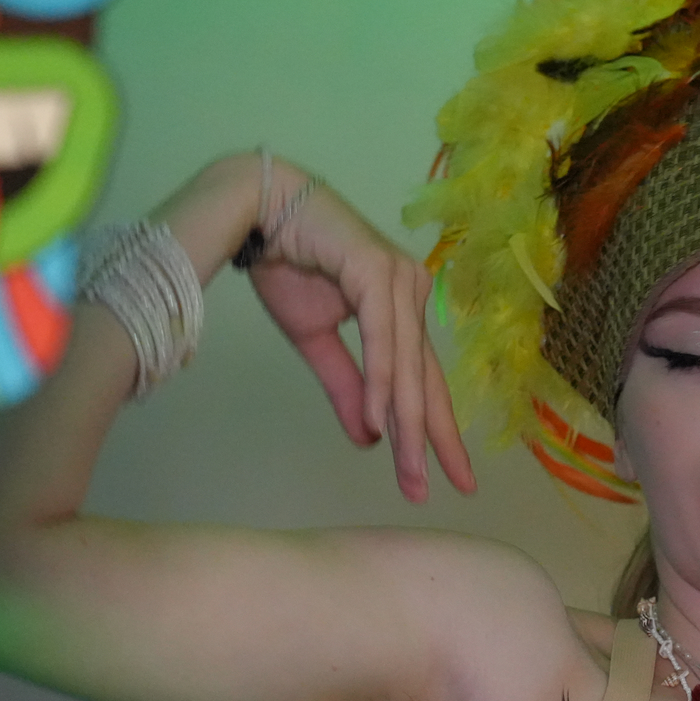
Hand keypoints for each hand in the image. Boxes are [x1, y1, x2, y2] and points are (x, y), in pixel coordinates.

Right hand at [245, 169, 474, 501]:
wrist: (256, 210)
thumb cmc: (288, 263)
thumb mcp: (317, 341)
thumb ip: (348, 387)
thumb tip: (370, 438)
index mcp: (403, 310)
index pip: (422, 382)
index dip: (432, 433)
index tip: (443, 481)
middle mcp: (412, 293)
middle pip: (425, 380)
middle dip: (433, 440)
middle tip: (443, 490)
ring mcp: (400, 280)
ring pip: (407, 366)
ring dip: (408, 423)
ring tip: (410, 471)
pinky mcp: (378, 271)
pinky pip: (383, 338)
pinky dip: (383, 382)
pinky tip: (385, 421)